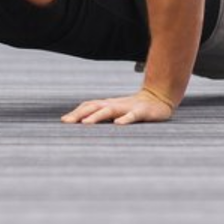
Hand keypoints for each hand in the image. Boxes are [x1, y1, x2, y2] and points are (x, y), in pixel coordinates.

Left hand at [60, 89, 174, 124]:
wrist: (159, 97)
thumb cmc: (133, 108)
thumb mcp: (116, 111)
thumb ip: (102, 116)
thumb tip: (82, 125)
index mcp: (108, 104)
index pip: (88, 106)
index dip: (76, 112)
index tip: (63, 121)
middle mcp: (115, 104)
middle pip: (94, 106)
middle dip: (80, 114)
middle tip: (67, 123)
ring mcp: (128, 107)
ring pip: (110, 110)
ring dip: (97, 116)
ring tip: (86, 124)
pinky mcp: (142, 112)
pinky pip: (132, 116)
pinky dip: (125, 119)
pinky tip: (118, 125)